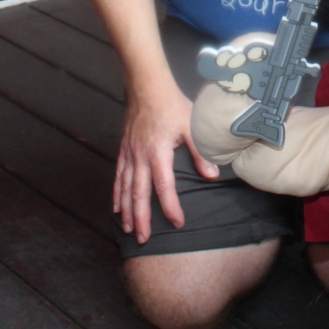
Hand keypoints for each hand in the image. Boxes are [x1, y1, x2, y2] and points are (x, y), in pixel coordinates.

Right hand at [113, 83, 218, 243]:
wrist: (147, 87)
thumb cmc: (172, 105)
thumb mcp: (191, 125)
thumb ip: (200, 152)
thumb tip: (213, 175)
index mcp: (158, 152)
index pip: (164, 187)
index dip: (171, 206)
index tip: (177, 223)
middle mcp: (140, 157)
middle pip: (139, 194)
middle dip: (141, 219)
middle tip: (144, 240)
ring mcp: (129, 154)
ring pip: (125, 189)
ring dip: (127, 211)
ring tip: (129, 230)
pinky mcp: (124, 150)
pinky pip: (118, 177)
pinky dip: (116, 194)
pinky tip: (116, 207)